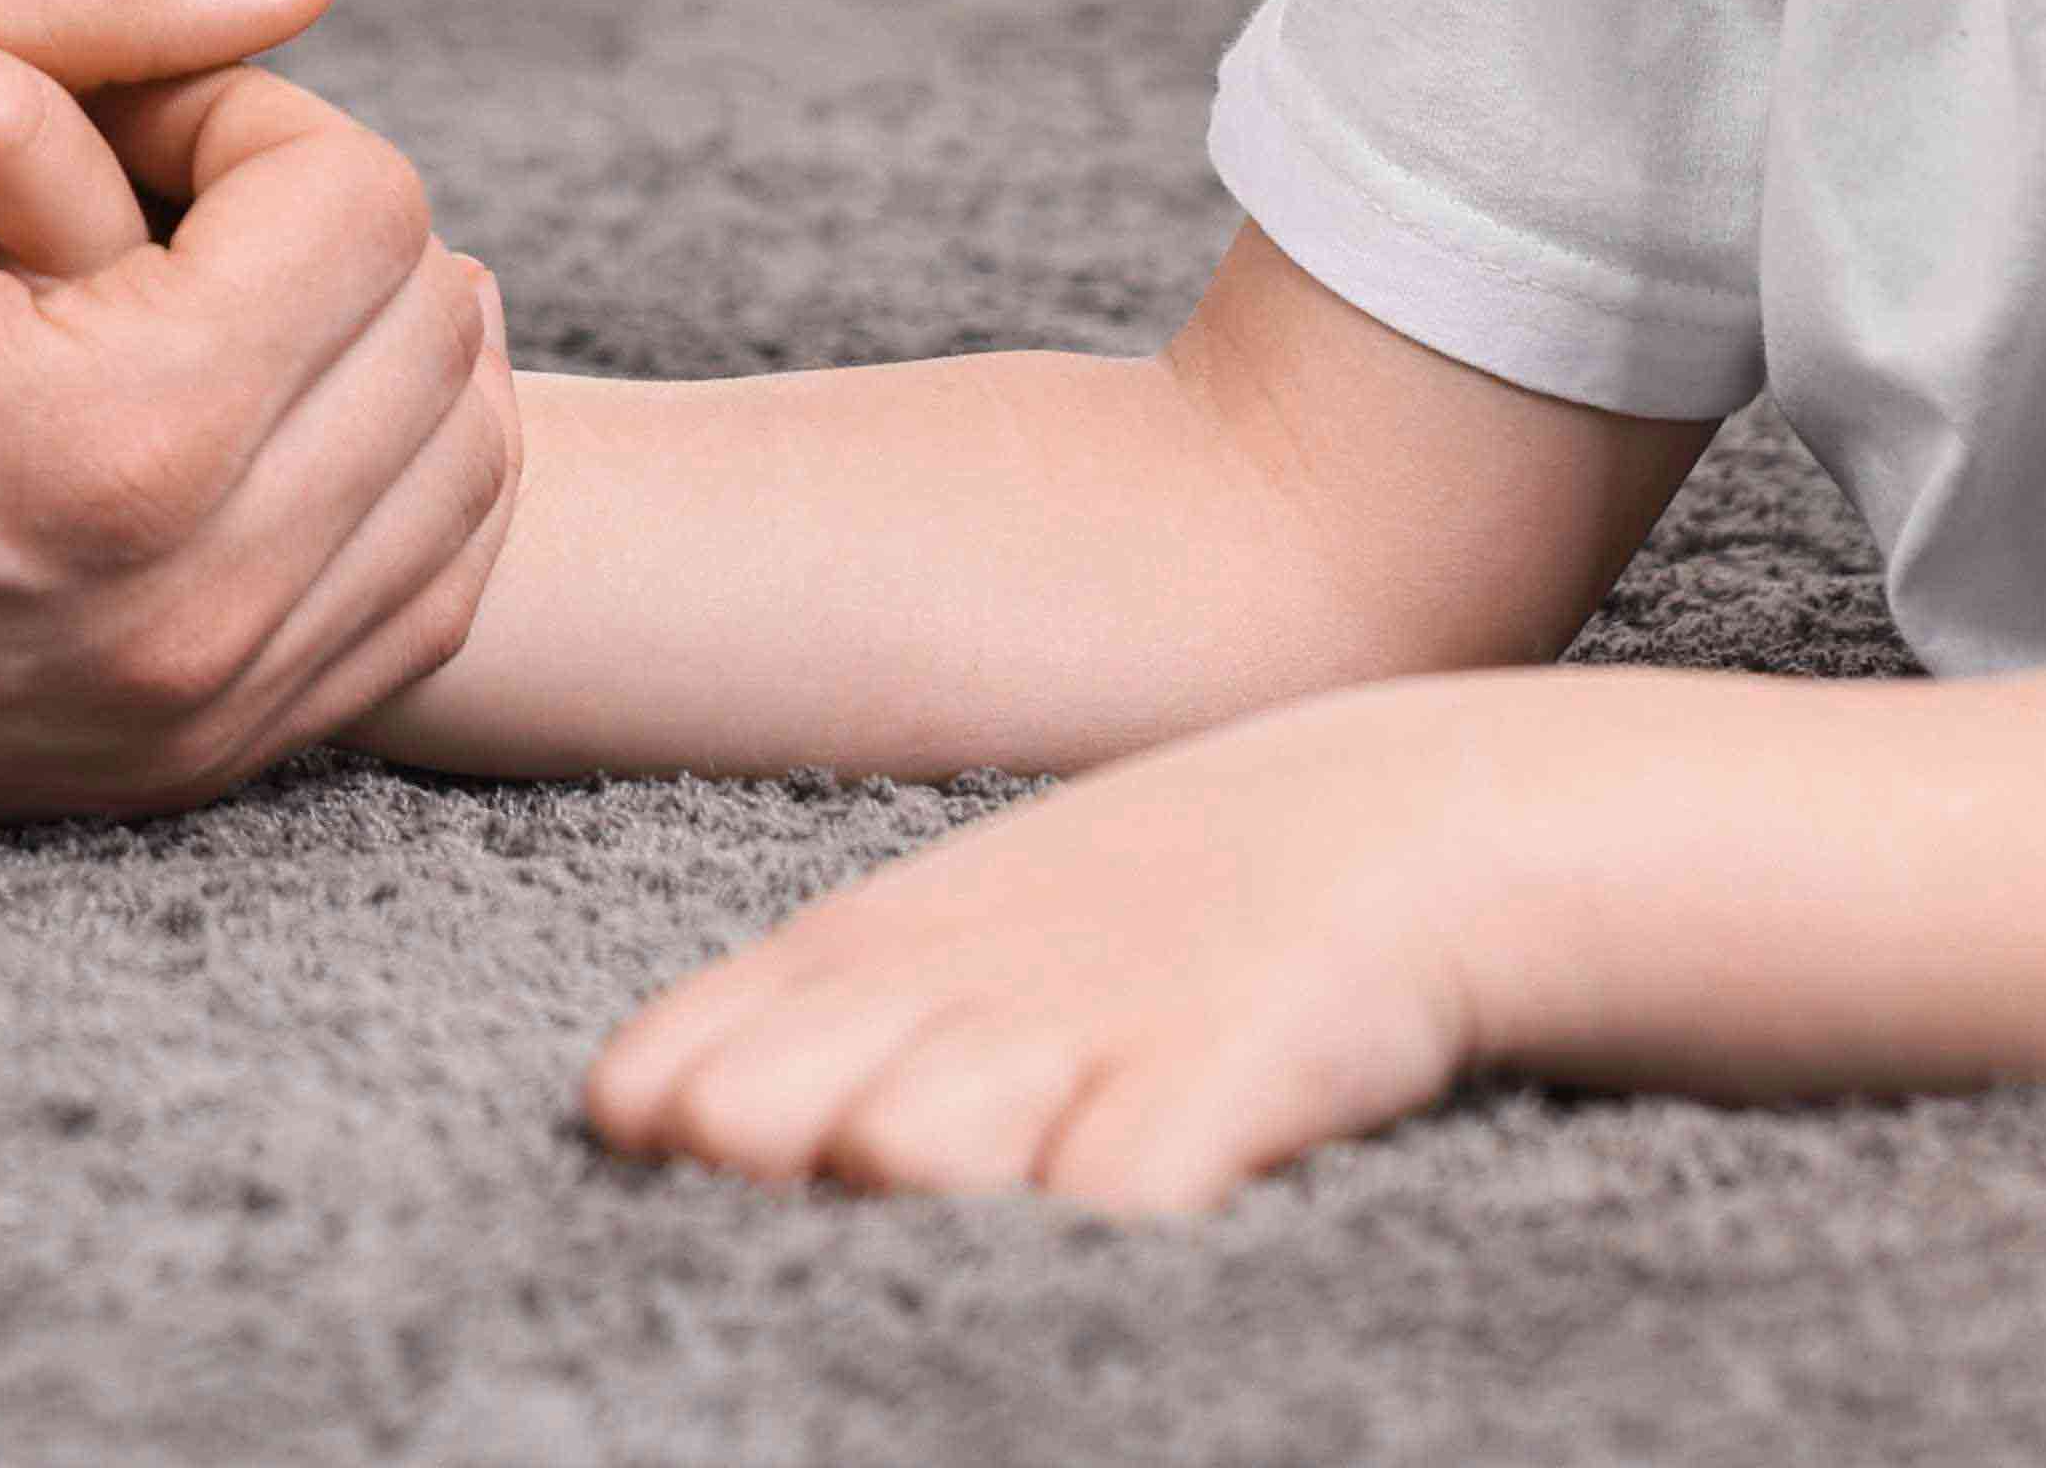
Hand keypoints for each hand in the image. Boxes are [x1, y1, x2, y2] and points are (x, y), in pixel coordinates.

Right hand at [0, 0, 515, 823]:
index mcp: (126, 435)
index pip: (366, 204)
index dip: (239, 111)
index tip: (109, 112)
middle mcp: (195, 608)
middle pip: (437, 336)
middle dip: (311, 224)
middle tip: (147, 192)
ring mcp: (193, 717)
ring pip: (454, 483)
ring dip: (367, 349)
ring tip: (204, 281)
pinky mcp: (174, 775)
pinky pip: (403, 615)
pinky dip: (371, 491)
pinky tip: (256, 407)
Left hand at [583, 687, 1497, 1216]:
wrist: (1404, 827)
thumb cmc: (1150, 912)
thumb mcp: (947, 931)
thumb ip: (800, 1023)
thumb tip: (642, 1119)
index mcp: (864, 951)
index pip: (665, 1078)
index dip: (673, 1136)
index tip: (713, 1162)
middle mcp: (948, 984)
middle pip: (749, 1125)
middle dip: (774, 1172)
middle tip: (852, 1175)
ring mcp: (1084, 1022)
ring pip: (906, 1153)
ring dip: (934, 1190)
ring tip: (1008, 1172)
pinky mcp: (1226, 1067)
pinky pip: (1116, 1194)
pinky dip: (1115, 1219)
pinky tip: (1145, 1197)